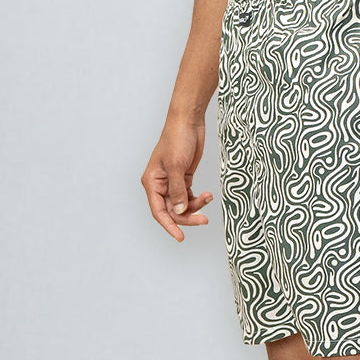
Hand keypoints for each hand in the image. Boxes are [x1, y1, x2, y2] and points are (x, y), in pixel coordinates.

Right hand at [141, 117, 213, 241]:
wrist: (188, 121)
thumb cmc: (177, 139)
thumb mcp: (177, 166)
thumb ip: (178, 191)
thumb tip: (178, 211)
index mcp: (152, 182)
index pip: (158, 211)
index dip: (169, 226)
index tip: (181, 237)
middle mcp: (160, 185)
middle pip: (172, 211)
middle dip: (187, 216)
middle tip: (204, 220)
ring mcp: (173, 182)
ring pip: (182, 205)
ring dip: (196, 206)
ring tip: (208, 198)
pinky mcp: (184, 178)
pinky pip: (189, 197)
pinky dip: (198, 199)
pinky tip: (207, 196)